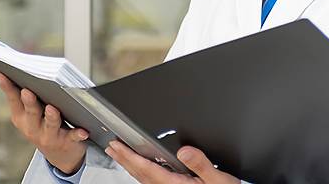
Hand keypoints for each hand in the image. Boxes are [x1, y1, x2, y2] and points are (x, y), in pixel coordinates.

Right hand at [0, 73, 88, 173]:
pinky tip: (83, 131)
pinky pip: (72, 138)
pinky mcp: (67, 143)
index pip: (14, 100)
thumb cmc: (43, 127)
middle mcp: (33, 128)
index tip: (3, 74)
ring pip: (50, 126)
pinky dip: (77, 134)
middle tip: (27, 91)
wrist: (60, 156)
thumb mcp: (29, 115)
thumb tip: (22, 70)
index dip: (8, 87)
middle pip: (32, 113)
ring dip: (51, 117)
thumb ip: (24, 97)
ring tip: (52, 109)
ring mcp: (50, 137)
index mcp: (22, 118)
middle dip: (29, 102)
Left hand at [105, 140, 239, 183]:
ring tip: (119, 154)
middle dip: (124, 159)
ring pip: (143, 178)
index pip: (147, 169)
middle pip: (140, 174)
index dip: (130, 157)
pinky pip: (150, 181)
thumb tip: (184, 151)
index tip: (117, 147)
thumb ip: (201, 164)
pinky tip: (138, 167)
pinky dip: (140, 171)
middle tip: (111, 147)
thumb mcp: (217, 178)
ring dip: (129, 165)